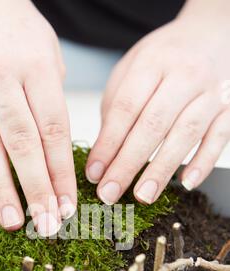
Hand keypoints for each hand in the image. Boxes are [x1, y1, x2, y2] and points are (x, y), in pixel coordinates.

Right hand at [0, 0, 76, 234]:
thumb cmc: (16, 29)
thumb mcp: (49, 56)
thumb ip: (52, 103)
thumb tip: (53, 154)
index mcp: (35, 67)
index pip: (53, 132)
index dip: (61, 174)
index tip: (68, 205)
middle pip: (21, 145)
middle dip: (36, 190)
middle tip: (46, 224)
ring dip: (2, 189)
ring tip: (14, 221)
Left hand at [86, 6, 229, 204]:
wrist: (209, 36)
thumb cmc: (164, 59)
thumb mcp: (131, 71)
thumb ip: (117, 110)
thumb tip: (103, 156)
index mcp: (153, 62)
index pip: (126, 108)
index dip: (108, 144)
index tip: (94, 173)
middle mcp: (184, 75)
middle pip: (153, 125)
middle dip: (128, 164)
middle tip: (110, 193)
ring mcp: (210, 92)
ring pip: (185, 134)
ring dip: (162, 169)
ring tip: (143, 195)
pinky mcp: (229, 109)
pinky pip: (218, 139)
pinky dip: (202, 163)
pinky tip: (186, 183)